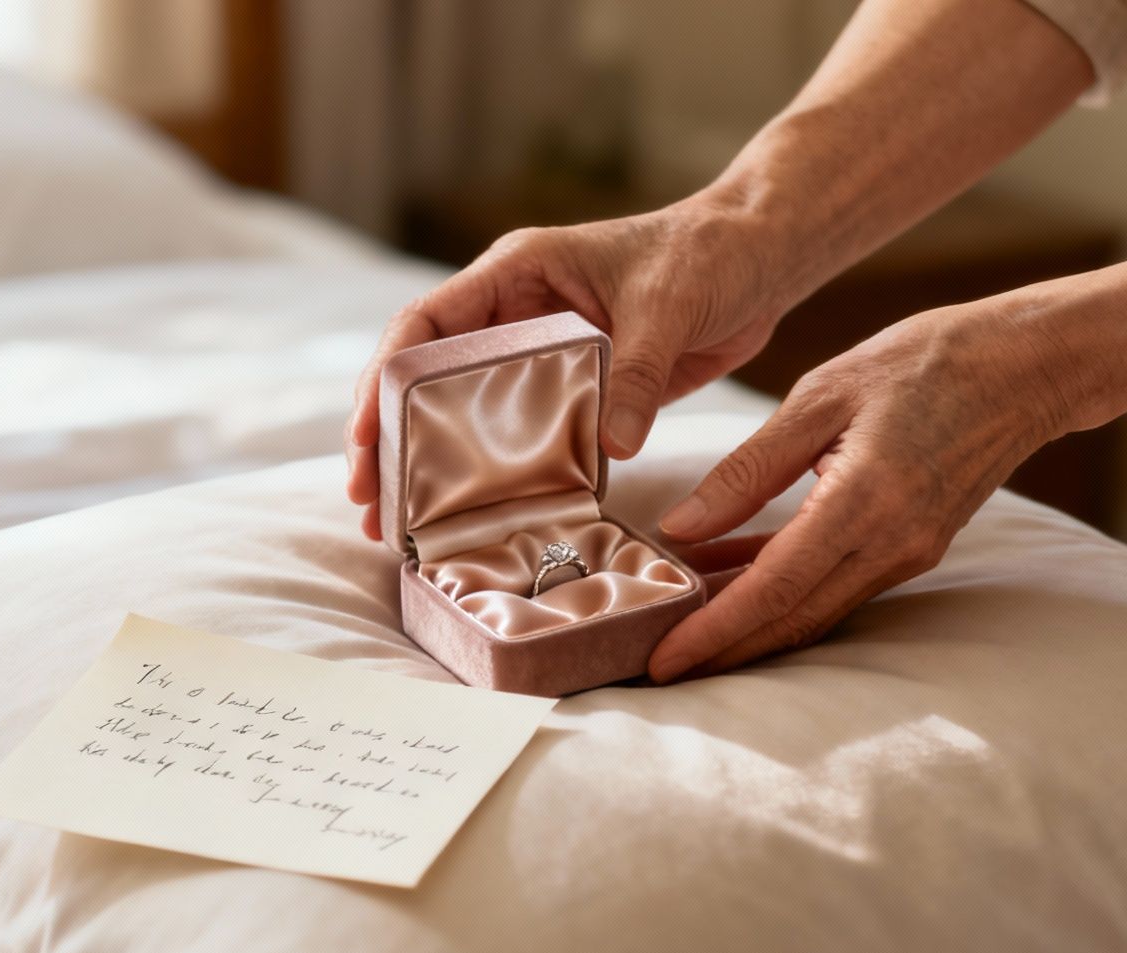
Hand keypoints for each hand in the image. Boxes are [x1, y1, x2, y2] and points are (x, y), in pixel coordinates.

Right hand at [345, 200, 790, 538]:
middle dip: (389, 437)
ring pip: (462, 412)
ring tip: (396, 524)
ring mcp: (540, 355)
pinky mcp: (574, 390)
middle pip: (424, 377)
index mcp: (517, 272)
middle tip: (366, 502)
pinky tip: (471, 519)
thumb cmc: (710, 254)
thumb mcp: (669, 305)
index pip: (426, 325)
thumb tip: (613, 444)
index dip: (384, 380)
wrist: (761, 258)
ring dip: (428, 464)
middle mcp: (514, 313)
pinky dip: (495, 476)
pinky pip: (521, 437)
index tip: (365, 436)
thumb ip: (636, 371)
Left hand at [646, 303, 1077, 681]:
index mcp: (863, 502)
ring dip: (751, 627)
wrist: (1027, 366)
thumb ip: (749, 468)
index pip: (773, 589)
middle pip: (792, 620)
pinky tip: (732, 575)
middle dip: (723, 652)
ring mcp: (908, 552)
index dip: (713, 631)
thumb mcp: (822, 395)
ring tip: (683, 629)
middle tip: (657, 667)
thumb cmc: (924, 361)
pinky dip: (784, 591)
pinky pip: (836, 585)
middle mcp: (891, 544)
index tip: (663, 659)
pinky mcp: (913, 547)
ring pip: (814, 611)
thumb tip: (681, 526)